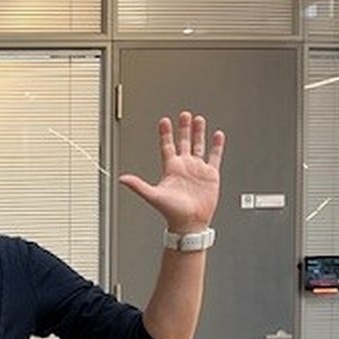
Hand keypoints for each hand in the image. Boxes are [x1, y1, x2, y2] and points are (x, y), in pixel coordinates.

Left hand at [119, 111, 223, 233]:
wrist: (190, 223)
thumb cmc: (171, 212)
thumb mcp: (153, 195)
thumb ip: (138, 185)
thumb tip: (122, 179)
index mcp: (170, 169)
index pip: (167, 146)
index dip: (165, 134)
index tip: (164, 120)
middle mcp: (184, 167)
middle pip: (183, 142)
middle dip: (183, 128)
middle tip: (184, 115)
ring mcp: (197, 169)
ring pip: (198, 146)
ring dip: (198, 133)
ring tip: (199, 119)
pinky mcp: (210, 175)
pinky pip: (214, 157)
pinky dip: (216, 146)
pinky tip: (217, 135)